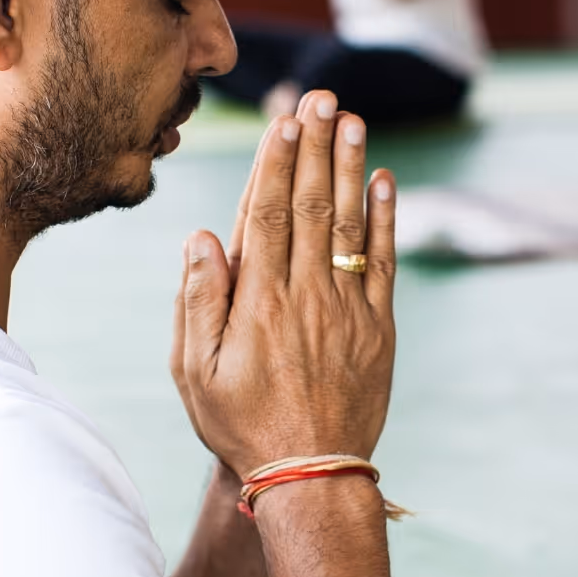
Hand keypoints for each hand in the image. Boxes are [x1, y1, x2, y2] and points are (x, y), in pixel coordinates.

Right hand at [171, 90, 396, 477]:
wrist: (311, 477)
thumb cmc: (240, 425)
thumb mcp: (193, 371)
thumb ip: (195, 301)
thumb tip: (202, 236)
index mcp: (257, 302)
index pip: (267, 214)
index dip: (276, 163)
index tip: (284, 121)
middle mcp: (305, 296)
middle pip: (312, 205)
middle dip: (316, 147)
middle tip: (323, 98)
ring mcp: (347, 310)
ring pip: (349, 225)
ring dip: (350, 168)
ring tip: (353, 121)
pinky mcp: (378, 330)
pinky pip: (382, 263)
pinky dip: (384, 220)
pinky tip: (383, 182)